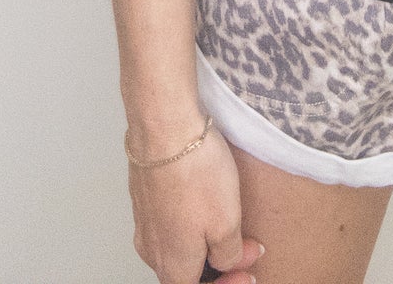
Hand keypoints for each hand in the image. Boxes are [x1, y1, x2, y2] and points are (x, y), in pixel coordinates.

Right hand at [129, 125, 264, 283]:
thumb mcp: (227, 223)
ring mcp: (144, 220)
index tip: (248, 270)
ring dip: (205, 240)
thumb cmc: (194, 172)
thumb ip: (229, 253)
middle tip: (244, 248)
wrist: (164, 125)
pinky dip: (191, 217)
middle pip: (185, 271)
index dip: (227, 283)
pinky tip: (208, 197)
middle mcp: (152, 248)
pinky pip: (169, 218)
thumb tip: (228, 261)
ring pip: (177, 244)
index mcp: (172, 265)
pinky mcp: (145, 194)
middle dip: (217, 264)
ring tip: (229, 221)